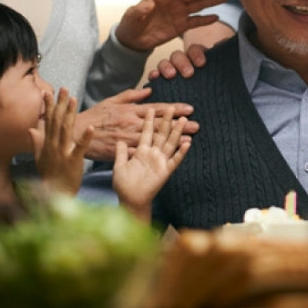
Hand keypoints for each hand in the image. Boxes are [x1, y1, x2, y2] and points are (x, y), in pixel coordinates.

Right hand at [31, 88, 92, 194]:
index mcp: (47, 144)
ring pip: (66, 129)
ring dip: (70, 113)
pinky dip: (85, 137)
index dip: (48, 106)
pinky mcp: (73, 161)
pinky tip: (91, 127)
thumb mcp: (39, 159)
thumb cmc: (49, 177)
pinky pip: (80, 147)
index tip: (48, 92)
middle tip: (64, 88)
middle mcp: (53, 145)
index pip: (48, 121)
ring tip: (73, 99)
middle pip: (57, 121)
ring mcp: (62, 152)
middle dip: (60, 103)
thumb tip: (31, 128)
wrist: (54, 195)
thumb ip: (36, 143)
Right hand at [77, 87, 198, 161]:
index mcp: (130, 110)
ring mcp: (127, 139)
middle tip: (196, 125)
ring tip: (190, 139)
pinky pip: (142, 153)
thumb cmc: (95, 117)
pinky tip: (169, 156)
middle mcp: (131, 124)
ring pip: (154, 140)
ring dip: (172, 140)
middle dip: (179, 125)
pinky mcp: (122, 152)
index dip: (173, 109)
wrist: (77, 134)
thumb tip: (148, 90)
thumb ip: (131, 95)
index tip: (189, 109)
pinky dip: (156, 155)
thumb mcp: (112, 101)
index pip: (156, 109)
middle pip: (160, 125)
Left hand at [113, 106, 191, 221]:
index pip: (147, 132)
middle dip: (166, 121)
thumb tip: (120, 140)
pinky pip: (175, 160)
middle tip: (172, 107)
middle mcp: (153, 154)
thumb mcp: (119, 165)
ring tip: (183, 120)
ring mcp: (160, 162)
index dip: (150, 121)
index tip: (153, 108)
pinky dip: (181, 152)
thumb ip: (120, 152)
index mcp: (141, 151)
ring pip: (170, 143)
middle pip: (161, 134)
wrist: (130, 200)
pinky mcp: (165, 171)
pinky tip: (188, 143)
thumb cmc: (123, 185)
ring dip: (177, 132)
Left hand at [116, 0, 228, 52]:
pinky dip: (206, 19)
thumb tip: (147, 5)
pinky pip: (196, 21)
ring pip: (198, 4)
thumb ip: (140, 10)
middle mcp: (173, 0)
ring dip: (211, 0)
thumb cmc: (130, 24)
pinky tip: (217, 17)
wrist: (133, 40)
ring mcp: (179, 12)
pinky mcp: (182, 25)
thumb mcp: (132, 16)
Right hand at [152, 21, 234, 78]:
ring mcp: (171, 70)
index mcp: (196, 56)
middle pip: (178, 56)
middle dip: (182, 63)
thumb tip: (223, 42)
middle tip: (188, 73)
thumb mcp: (220, 67)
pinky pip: (156, 75)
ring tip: (171, 75)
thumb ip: (223, 54)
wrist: (210, 94)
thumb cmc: (214, 80)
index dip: (196, 54)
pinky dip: (154, 75)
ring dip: (167, 67)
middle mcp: (183, 61)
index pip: (194, 49)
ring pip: (165, 63)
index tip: (201, 63)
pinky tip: (155, 77)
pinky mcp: (163, 81)